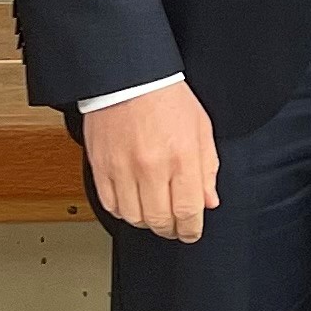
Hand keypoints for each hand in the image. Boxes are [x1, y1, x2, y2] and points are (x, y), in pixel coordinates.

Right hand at [84, 79, 219, 242]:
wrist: (130, 78)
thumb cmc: (167, 98)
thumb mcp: (201, 129)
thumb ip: (207, 168)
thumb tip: (209, 201)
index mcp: (181, 157)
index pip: (187, 211)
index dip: (191, 230)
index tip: (191, 232)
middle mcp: (151, 166)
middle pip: (160, 220)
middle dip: (171, 230)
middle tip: (175, 228)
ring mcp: (123, 168)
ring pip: (134, 217)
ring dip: (146, 222)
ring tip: (154, 214)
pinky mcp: (101, 167)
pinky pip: (110, 205)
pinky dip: (122, 211)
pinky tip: (132, 204)